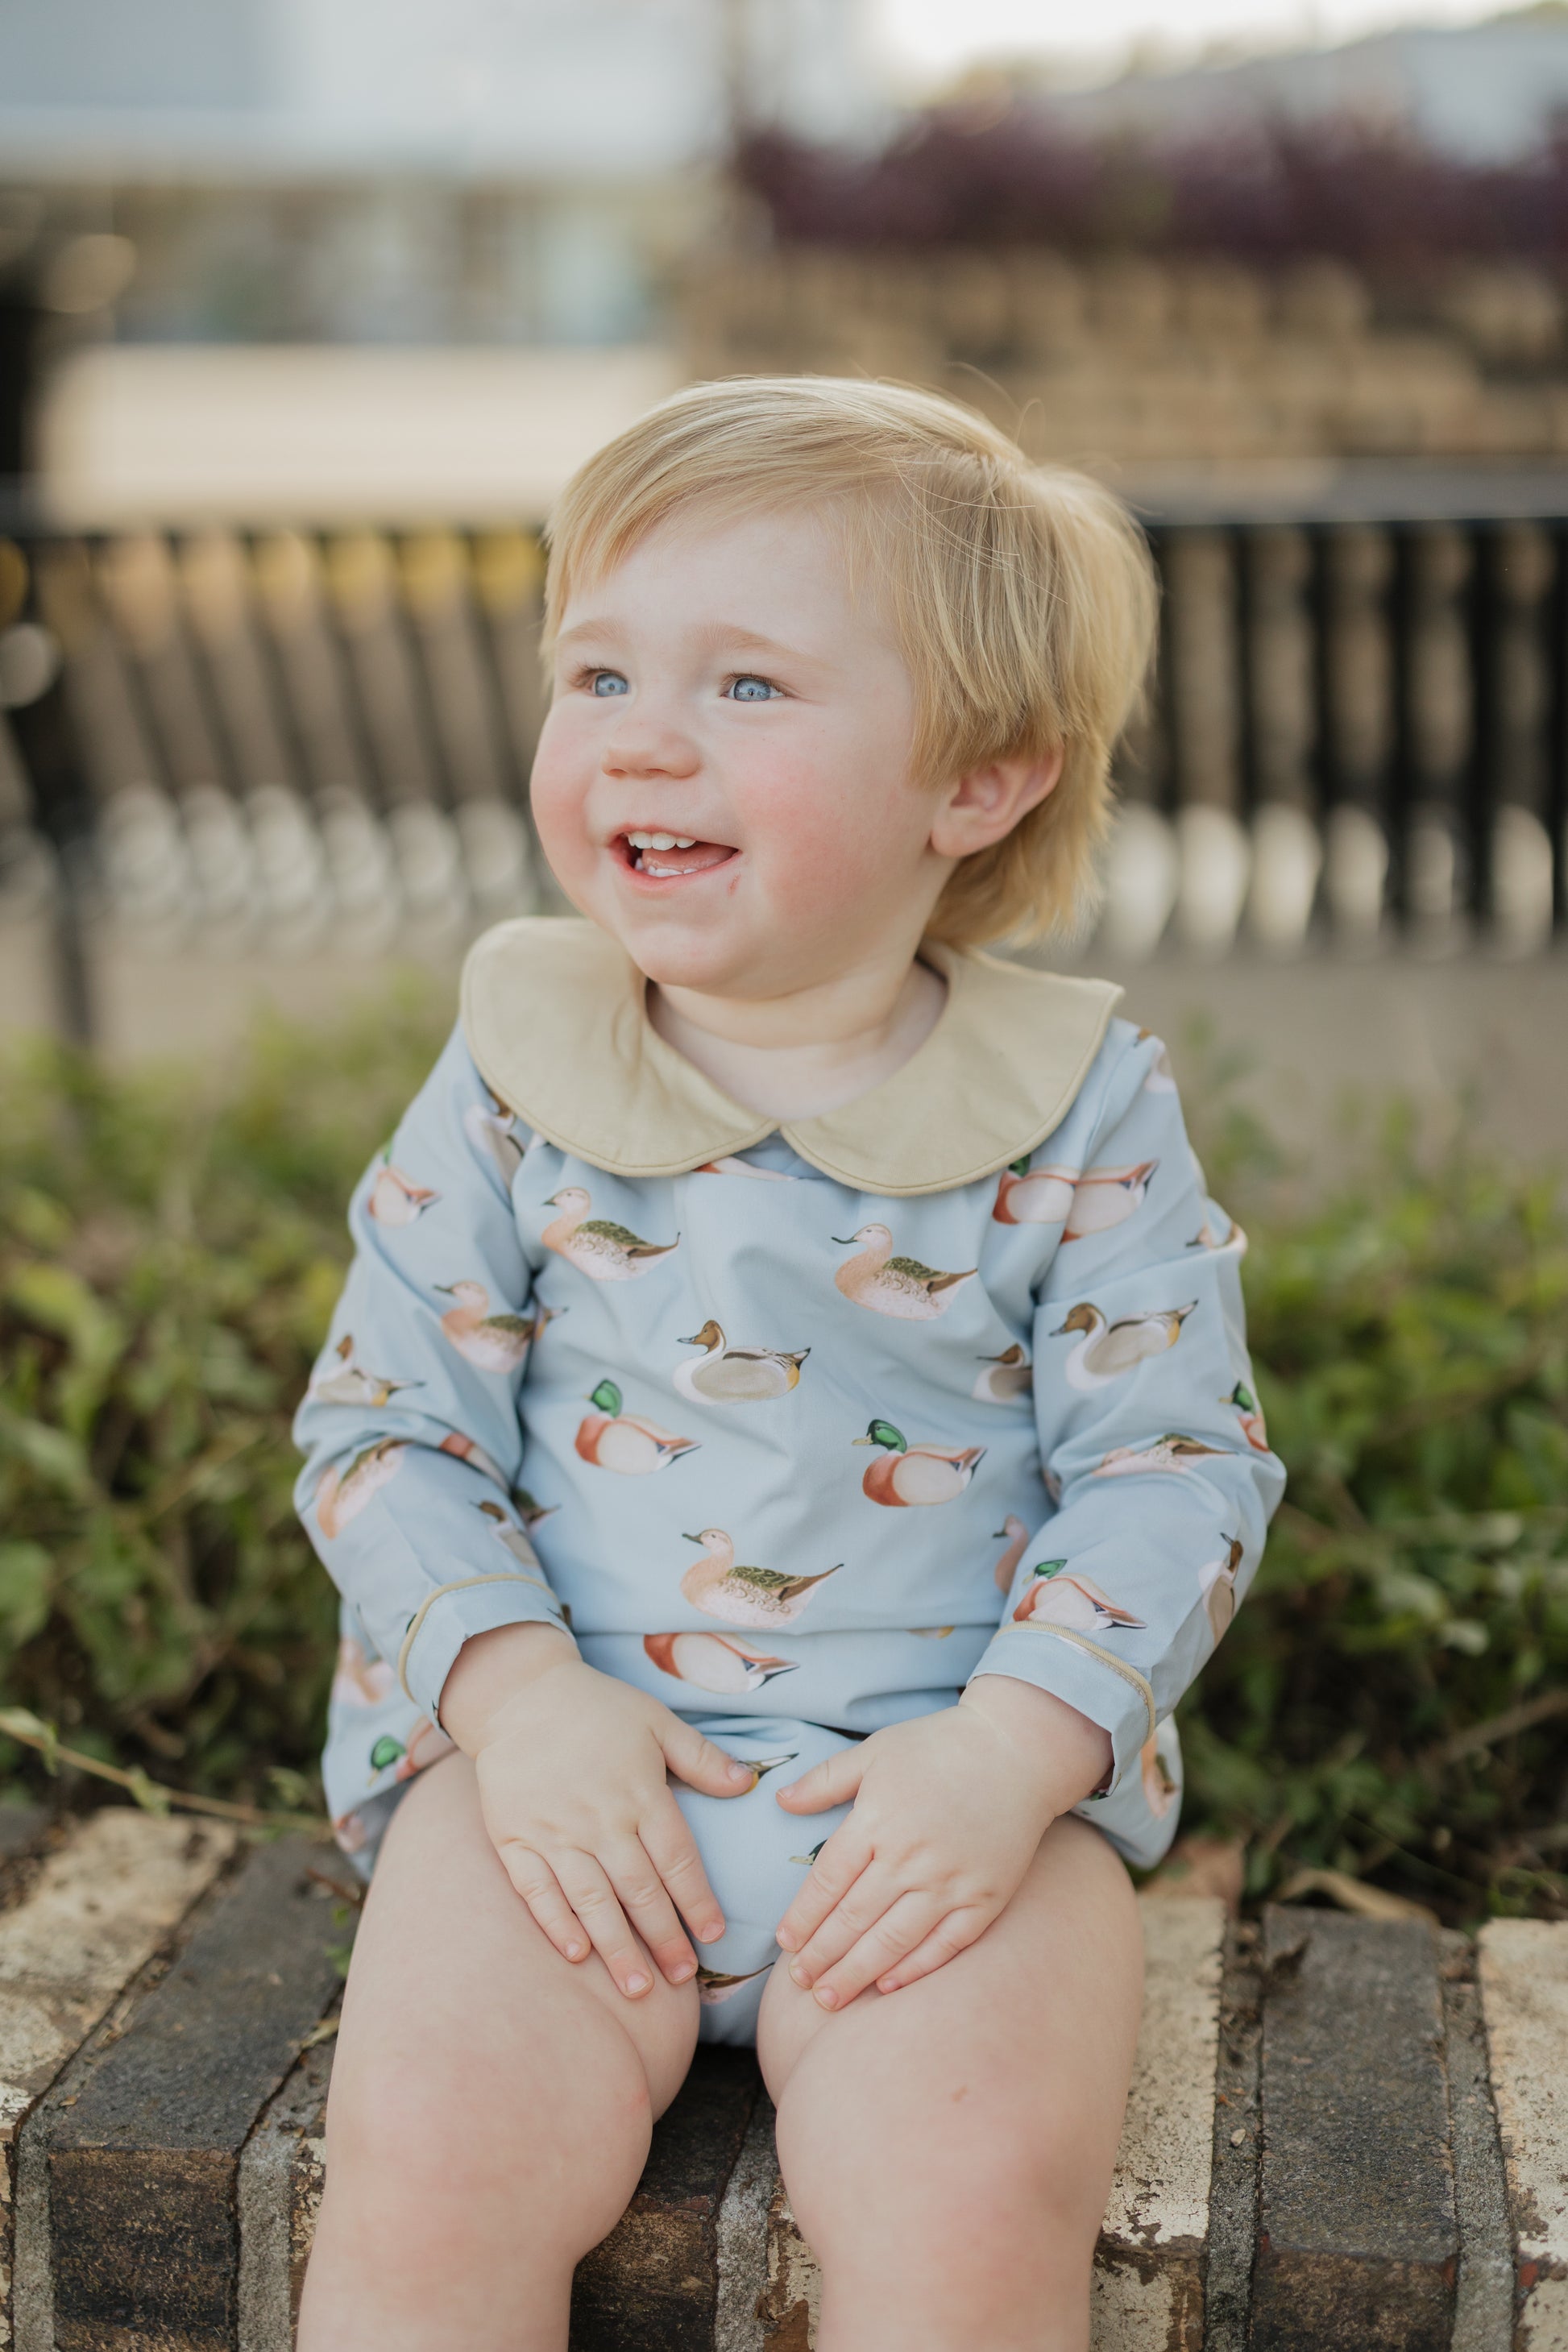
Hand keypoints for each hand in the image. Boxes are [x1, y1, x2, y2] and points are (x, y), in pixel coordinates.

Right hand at [441, 1622, 756, 1998]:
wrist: (517, 1694)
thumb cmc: (595, 1708)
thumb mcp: (656, 1721)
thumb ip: (701, 1757)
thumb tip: (748, 1784)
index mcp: (639, 1791)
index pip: (676, 1858)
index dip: (696, 1900)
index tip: (714, 1935)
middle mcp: (599, 1818)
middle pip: (638, 1889)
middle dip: (663, 1937)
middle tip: (681, 1977)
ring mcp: (553, 1832)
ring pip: (591, 1900)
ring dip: (616, 1947)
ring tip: (637, 1987)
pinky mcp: (515, 1839)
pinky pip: (536, 1890)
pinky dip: (556, 1924)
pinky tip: (576, 1955)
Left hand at [772, 1676, 1111, 2011]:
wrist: (1018, 1748)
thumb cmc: (939, 1745)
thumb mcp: (875, 1751)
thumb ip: (825, 1780)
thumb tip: (780, 1800)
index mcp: (876, 1821)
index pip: (827, 1882)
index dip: (802, 1917)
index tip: (785, 1943)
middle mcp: (909, 1857)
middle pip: (853, 1920)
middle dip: (821, 1957)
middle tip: (801, 1983)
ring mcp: (950, 1881)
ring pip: (892, 1941)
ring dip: (857, 1973)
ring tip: (830, 1999)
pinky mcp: (985, 1897)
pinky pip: (945, 1944)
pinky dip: (914, 1968)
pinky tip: (888, 1986)